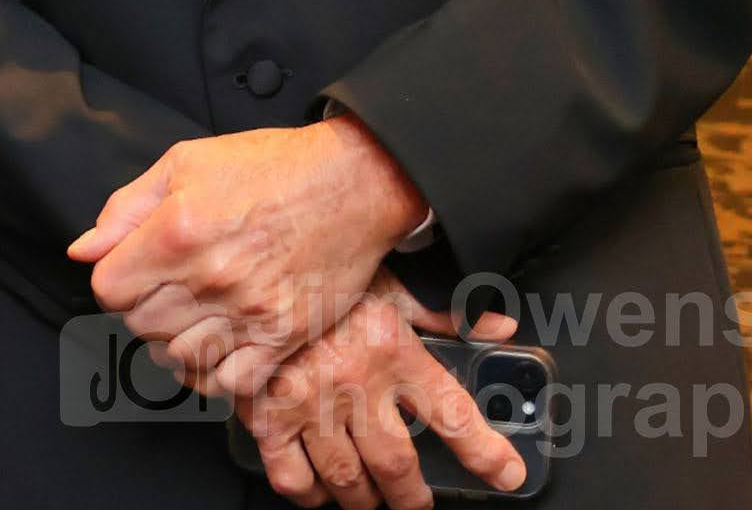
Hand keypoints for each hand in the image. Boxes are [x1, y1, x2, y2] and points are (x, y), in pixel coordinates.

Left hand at [66, 117, 424, 398]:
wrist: (353, 182)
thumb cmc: (270, 166)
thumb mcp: (184, 163)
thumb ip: (126, 208)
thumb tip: (83, 250)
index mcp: (176, 231)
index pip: (108, 288)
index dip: (113, 280)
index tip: (130, 271)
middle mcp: (210, 277)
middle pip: (139, 325)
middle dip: (141, 308)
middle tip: (164, 290)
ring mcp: (250, 312)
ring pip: (178, 358)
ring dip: (173, 341)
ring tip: (188, 318)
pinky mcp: (285, 335)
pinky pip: (231, 383)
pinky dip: (213, 374)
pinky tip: (215, 350)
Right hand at [239, 274, 525, 509]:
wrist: (245, 265)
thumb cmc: (319, 276)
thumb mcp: (388, 282)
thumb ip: (444, 313)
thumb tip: (499, 326)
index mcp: (391, 349)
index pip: (453, 416)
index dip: (486, 454)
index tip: (506, 475)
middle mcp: (353, 382)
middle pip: (397, 466)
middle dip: (412, 497)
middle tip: (416, 502)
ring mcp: (306, 402)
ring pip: (347, 479)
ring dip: (363, 498)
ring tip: (370, 498)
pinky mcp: (264, 414)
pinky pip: (292, 476)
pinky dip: (309, 492)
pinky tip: (319, 487)